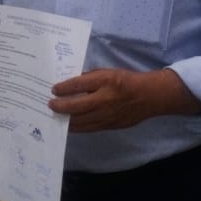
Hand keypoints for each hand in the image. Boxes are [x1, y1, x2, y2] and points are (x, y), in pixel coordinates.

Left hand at [49, 68, 193, 131]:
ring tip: (56, 116)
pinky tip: (69, 125)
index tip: (53, 90)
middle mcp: (105, 99)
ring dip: (66, 119)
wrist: (149, 96)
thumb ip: (90, 78)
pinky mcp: (110, 126)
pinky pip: (89, 128)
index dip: (63, 88)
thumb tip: (70, 84)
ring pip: (81, 121)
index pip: (79, 84)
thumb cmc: (126, 80)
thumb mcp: (108, 72)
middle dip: (61, 107)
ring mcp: (108, 115)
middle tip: (50, 105)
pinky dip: (77, 127)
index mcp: (106, 80)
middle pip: (77, 106)